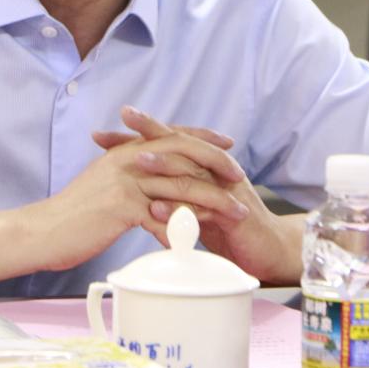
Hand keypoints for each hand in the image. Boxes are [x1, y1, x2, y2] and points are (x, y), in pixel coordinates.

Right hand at [25, 109, 250, 272]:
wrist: (43, 230)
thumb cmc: (74, 214)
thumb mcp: (104, 185)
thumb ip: (130, 178)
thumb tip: (155, 185)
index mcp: (124, 152)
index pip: (171, 135)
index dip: (202, 137)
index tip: (227, 144)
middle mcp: (127, 160)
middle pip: (183, 153)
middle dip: (217, 165)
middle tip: (240, 178)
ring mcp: (124, 182)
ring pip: (180, 185)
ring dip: (212, 201)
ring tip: (235, 213)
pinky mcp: (121, 206)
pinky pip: (163, 216)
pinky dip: (184, 228)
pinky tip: (199, 239)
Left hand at [111, 108, 302, 283]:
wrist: (268, 250)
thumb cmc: (228, 227)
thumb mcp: (192, 206)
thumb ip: (168, 193)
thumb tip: (132, 189)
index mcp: (201, 166)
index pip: (165, 143)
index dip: (134, 137)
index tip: (100, 134)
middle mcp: (212, 170)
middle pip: (179, 142)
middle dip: (149, 130)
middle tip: (124, 117)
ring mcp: (224, 189)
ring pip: (191, 171)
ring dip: (164, 164)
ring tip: (136, 159)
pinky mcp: (232, 214)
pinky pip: (203, 209)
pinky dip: (179, 210)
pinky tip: (156, 210)